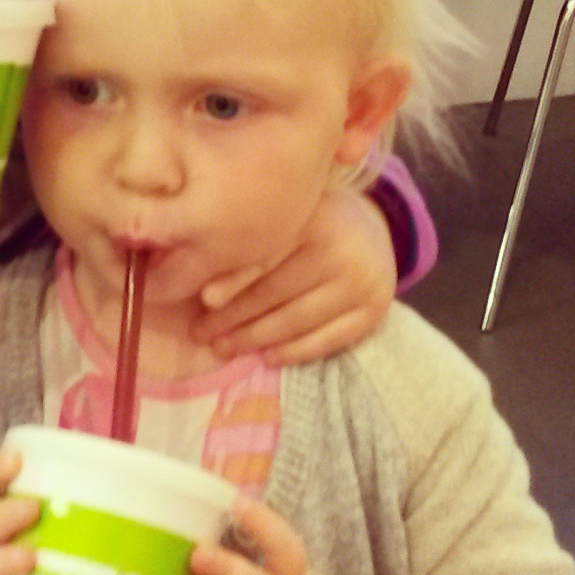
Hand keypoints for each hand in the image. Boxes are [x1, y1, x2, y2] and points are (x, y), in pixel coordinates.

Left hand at [193, 181, 395, 364]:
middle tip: (200, 332)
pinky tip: (267, 357)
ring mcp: (362, 281)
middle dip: (232, 316)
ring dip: (254, 339)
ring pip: (296, 319)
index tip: (204, 301)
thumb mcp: (280, 218)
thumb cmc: (309, 221)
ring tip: (223, 347)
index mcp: (311, 217)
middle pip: (275, 291)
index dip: (231, 280)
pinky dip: (294, 352)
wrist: (371, 228)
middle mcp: (341, 248)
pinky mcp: (374, 310)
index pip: (263, 256)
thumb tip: (203, 293)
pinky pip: (327, 340)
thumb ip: (247, 244)